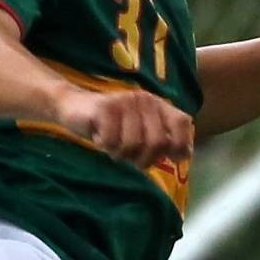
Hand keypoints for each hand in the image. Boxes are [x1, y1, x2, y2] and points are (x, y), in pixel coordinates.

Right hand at [57, 86, 194, 168]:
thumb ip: (163, 140)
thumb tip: (185, 155)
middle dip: (143, 159)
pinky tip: (100, 137)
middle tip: (130, 157)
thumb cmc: (111, 125)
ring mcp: (125, 102)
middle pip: (157, 143)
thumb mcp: (140, 133)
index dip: (179, 145)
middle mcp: (145, 100)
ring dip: (121, 154)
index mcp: (158, 105)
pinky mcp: (106, 109)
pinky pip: (112, 142)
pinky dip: (105, 147)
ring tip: (113, 145)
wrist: (73, 106)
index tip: (170, 159)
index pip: (182, 123)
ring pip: (133, 145)